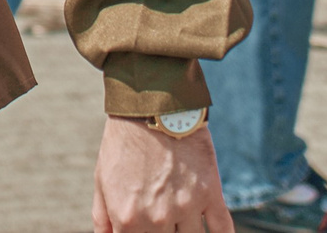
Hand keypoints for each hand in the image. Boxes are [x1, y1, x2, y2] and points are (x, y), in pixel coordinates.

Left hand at [93, 117, 231, 232]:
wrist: (151, 106)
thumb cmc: (124, 144)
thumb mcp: (102, 180)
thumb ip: (103, 218)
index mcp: (128, 218)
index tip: (141, 232)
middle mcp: (157, 218)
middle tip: (161, 222)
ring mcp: (186, 207)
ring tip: (178, 220)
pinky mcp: (211, 193)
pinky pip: (223, 229)